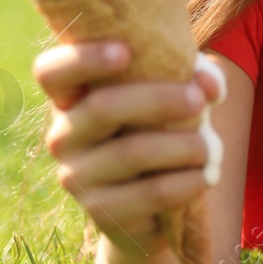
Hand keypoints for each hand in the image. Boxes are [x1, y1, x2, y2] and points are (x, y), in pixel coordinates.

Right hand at [35, 39, 224, 255]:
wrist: (154, 208)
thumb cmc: (164, 131)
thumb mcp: (180, 96)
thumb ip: (198, 79)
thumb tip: (209, 84)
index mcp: (75, 97)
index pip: (52, 72)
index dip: (82, 59)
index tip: (124, 52)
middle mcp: (64, 134)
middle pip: (102, 107)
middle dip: (158, 99)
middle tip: (199, 101)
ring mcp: (76, 175)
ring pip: (132, 152)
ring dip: (182, 145)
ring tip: (210, 146)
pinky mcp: (100, 211)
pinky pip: (149, 192)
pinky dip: (185, 182)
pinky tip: (205, 177)